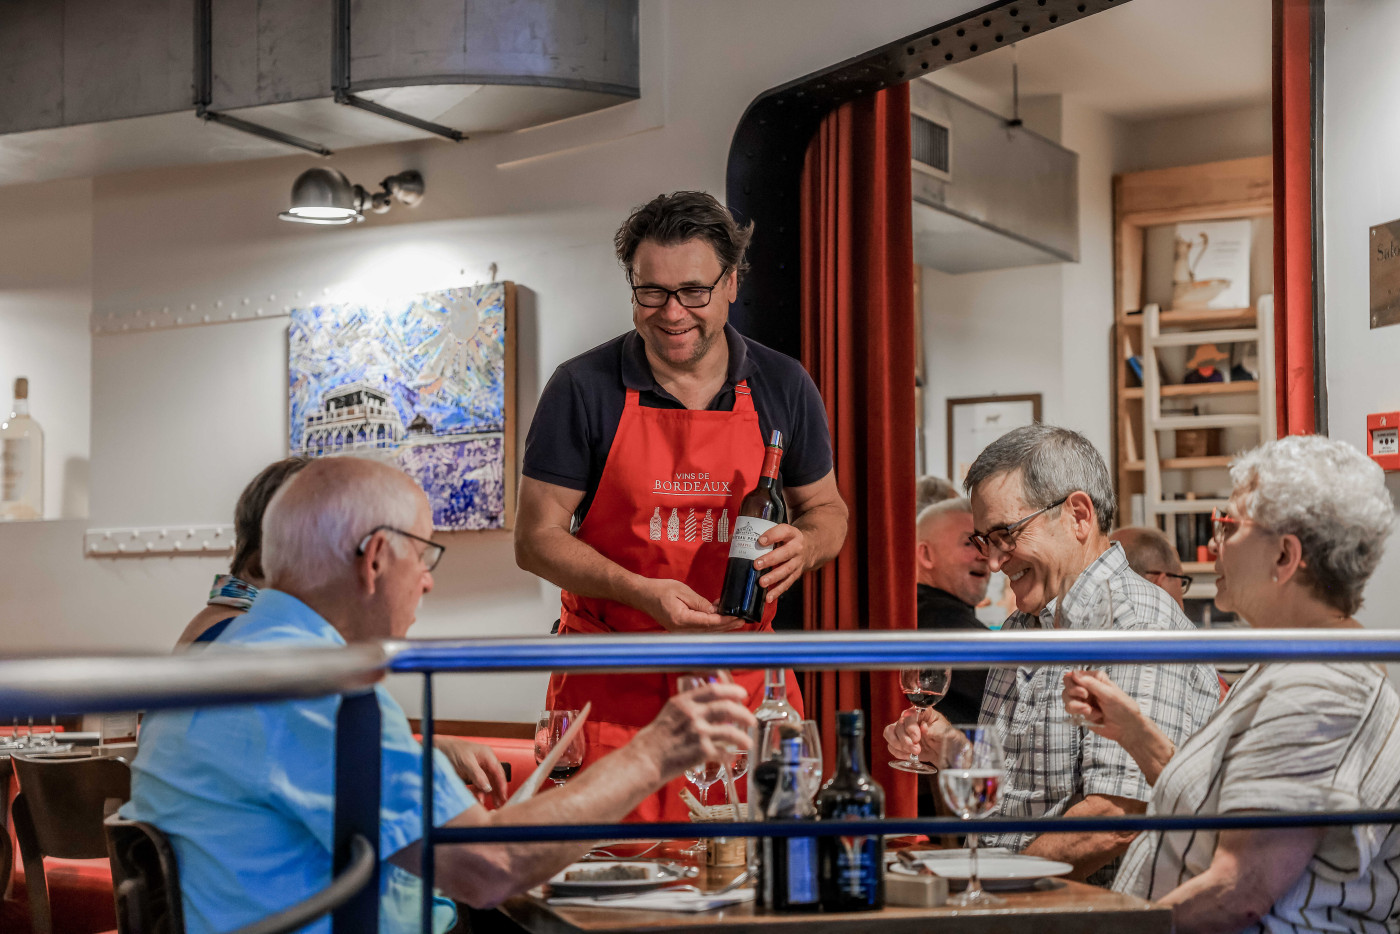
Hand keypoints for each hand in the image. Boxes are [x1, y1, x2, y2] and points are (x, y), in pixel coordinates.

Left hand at [434, 737, 508, 807]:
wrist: (438, 749)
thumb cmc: (452, 749)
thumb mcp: (465, 761)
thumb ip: (477, 774)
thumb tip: (488, 787)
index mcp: (487, 755)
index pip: (498, 771)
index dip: (502, 784)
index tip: (503, 796)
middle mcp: (484, 762)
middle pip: (494, 779)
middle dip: (496, 791)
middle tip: (498, 804)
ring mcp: (478, 769)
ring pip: (486, 783)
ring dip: (486, 793)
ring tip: (482, 802)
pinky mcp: (471, 775)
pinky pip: (478, 785)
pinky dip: (478, 792)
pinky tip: (476, 798)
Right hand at [637, 682, 755, 779]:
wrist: (646, 760)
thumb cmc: (655, 738)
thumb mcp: (670, 712)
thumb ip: (689, 706)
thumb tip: (711, 705)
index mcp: (684, 701)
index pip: (714, 689)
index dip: (732, 690)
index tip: (742, 693)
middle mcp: (693, 714)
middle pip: (727, 708)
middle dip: (744, 713)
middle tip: (751, 719)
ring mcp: (698, 733)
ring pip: (730, 731)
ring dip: (743, 737)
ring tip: (748, 742)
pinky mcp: (701, 751)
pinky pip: (723, 752)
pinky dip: (729, 755)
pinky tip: (730, 756)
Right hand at [639, 578, 746, 631]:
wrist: (644, 596)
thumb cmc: (660, 590)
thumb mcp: (682, 591)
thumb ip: (699, 602)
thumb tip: (714, 611)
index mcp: (681, 620)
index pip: (708, 623)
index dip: (724, 621)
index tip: (737, 617)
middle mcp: (681, 630)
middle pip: (710, 630)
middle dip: (727, 625)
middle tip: (743, 620)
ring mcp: (681, 632)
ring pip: (707, 632)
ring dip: (722, 626)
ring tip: (737, 621)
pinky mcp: (681, 629)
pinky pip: (701, 630)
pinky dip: (712, 625)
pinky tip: (721, 618)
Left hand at [754, 523, 807, 601]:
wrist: (811, 546)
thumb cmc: (787, 538)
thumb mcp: (780, 531)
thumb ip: (760, 533)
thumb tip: (732, 536)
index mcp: (791, 534)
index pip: (783, 531)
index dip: (772, 535)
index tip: (760, 541)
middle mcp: (797, 547)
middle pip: (785, 553)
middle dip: (770, 559)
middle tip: (756, 564)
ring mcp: (798, 562)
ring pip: (787, 570)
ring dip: (773, 577)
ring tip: (761, 583)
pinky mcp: (797, 574)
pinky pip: (787, 583)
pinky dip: (778, 591)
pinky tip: (768, 597)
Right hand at [883, 706, 953, 762]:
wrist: (948, 754)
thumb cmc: (950, 739)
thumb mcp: (947, 733)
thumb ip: (935, 729)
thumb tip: (923, 727)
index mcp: (923, 712)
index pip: (910, 714)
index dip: (911, 727)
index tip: (917, 738)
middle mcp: (911, 719)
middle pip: (898, 725)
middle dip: (905, 740)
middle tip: (916, 749)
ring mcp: (905, 731)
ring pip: (890, 733)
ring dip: (899, 745)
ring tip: (911, 753)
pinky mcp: (901, 742)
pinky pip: (891, 745)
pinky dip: (898, 752)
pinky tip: (908, 756)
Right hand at [1062, 670, 1140, 741]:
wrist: (1128, 729)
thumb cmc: (1125, 709)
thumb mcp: (1109, 694)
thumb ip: (1091, 683)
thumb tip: (1075, 674)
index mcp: (1095, 679)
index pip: (1074, 675)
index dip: (1073, 683)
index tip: (1082, 691)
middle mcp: (1087, 689)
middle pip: (1067, 688)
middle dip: (1074, 695)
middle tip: (1086, 698)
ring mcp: (1084, 701)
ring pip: (1068, 701)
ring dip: (1078, 707)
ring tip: (1090, 711)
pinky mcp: (1082, 713)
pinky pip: (1073, 713)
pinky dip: (1082, 715)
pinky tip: (1095, 716)